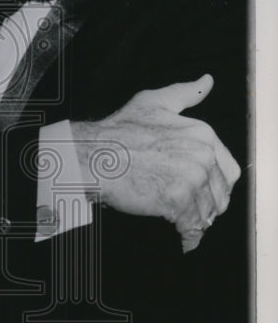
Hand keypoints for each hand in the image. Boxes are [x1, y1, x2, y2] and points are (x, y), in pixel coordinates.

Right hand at [72, 74, 240, 251]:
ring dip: (196, 221)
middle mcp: (203, 155)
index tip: (203, 192)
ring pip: (206, 211)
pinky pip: (192, 226)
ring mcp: (191, 179)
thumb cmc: (117, 131)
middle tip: (189, 210)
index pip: (227, 170)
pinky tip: (182, 240)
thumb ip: (185, 93)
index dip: (215, 185)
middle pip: (219, 193)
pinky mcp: (177, 200)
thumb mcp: (154, 102)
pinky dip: (188, 237)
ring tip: (183, 223)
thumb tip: (206, 82)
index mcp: (203, 134)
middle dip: (207, 205)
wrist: (94, 155)